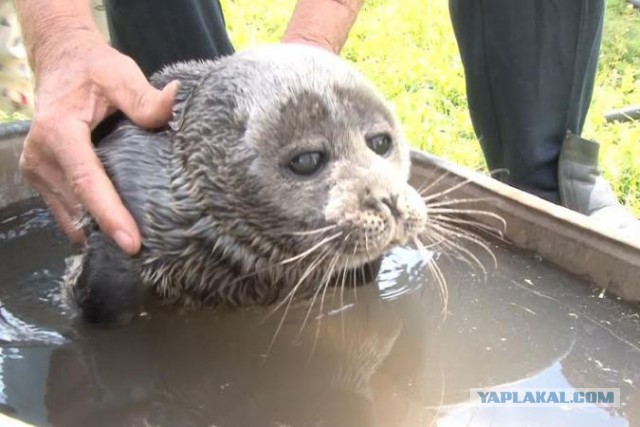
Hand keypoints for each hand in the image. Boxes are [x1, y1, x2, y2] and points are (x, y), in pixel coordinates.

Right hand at [20, 31, 177, 254]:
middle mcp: (41, 156)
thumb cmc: (93, 69)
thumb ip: (145, 97)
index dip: (109, 215)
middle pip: (77, 205)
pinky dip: (87, 223)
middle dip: (107, 233)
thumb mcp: (120, 75)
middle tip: (145, 256)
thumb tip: (176, 103)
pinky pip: (65, 209)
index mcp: (59, 131)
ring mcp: (37, 170)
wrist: (61, 63)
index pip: (88, 181)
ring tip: (133, 250)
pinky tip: (113, 233)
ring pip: (69, 214)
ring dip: (96, 232)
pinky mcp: (41, 178)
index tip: (131, 243)